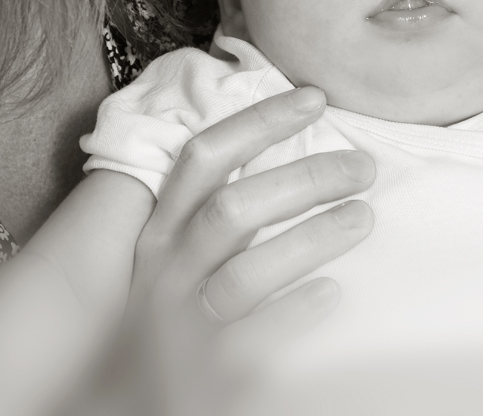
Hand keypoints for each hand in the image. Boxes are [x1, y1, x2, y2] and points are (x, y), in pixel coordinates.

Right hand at [91, 86, 374, 415]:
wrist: (121, 407)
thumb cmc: (165, 318)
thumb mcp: (173, 261)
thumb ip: (211, 216)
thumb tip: (285, 163)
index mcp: (159, 234)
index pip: (203, 159)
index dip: (257, 122)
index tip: (312, 98)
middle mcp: (165, 275)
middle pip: (233, 210)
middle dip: (303, 180)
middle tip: (361, 169)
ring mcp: (181, 326)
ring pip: (245, 275)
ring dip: (309, 241)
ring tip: (361, 219)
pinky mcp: (204, 375)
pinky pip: (251, 343)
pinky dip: (292, 314)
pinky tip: (330, 293)